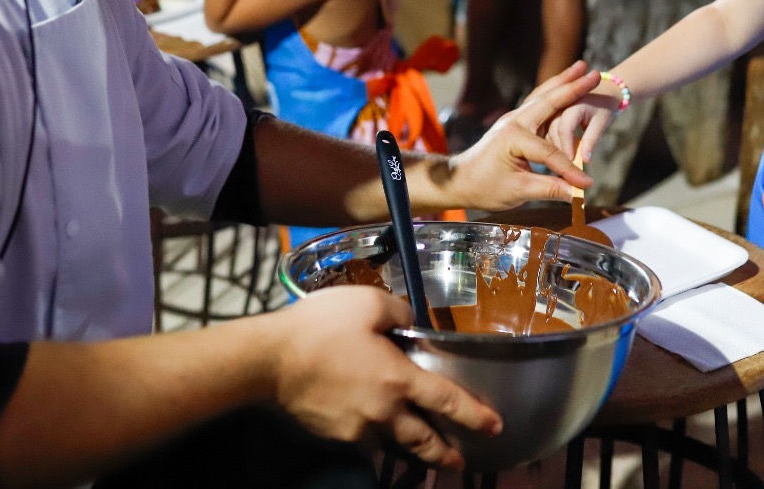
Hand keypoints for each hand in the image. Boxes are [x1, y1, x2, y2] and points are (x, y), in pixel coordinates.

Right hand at [272, 287, 500, 468]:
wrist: (269, 361)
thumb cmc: (321, 327)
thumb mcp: (368, 303)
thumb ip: (398, 312)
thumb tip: (410, 323)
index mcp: (398, 379)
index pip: (447, 401)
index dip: (474, 415)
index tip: (494, 427)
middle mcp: (384, 412)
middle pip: (423, 440)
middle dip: (444, 453)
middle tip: (458, 461)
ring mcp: (357, 428)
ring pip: (391, 443)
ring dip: (408, 448)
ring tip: (417, 450)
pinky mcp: (333, 435)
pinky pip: (362, 440)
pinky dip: (373, 440)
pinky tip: (370, 432)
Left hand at [438, 62, 597, 210]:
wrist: (460, 180)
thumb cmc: (484, 187)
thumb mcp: (518, 191)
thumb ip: (550, 189)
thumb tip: (577, 192)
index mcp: (514, 137)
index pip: (551, 151)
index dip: (571, 168)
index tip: (587, 184)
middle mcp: (514, 121)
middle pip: (549, 101)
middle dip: (573, 87)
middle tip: (595, 75)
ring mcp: (513, 119)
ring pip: (543, 96)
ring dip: (563, 82)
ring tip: (582, 67)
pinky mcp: (515, 122)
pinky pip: (538, 102)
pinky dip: (553, 91)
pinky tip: (565, 84)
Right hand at [545, 88, 623, 163]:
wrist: (602, 89)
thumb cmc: (604, 107)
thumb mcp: (601, 122)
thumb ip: (592, 140)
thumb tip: (585, 161)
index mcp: (574, 103)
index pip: (565, 128)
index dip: (567, 148)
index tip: (571, 164)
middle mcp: (558, 103)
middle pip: (552, 131)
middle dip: (559, 151)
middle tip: (567, 169)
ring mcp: (551, 107)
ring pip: (546, 131)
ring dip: (553, 147)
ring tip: (563, 164)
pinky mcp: (547, 112)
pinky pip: (545, 130)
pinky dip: (551, 142)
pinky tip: (559, 154)